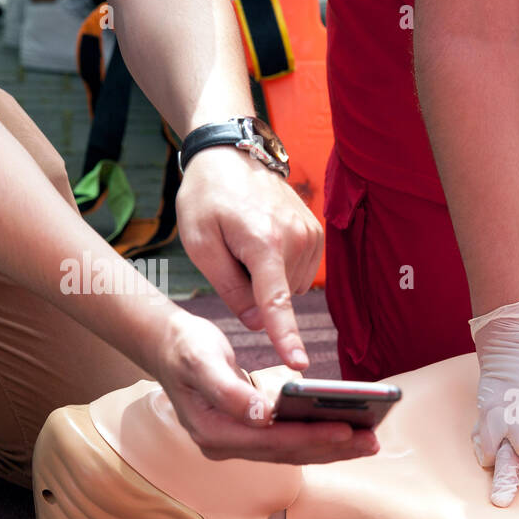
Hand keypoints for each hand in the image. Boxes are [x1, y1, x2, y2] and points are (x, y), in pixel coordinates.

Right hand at [151, 310, 377, 463]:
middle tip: (372, 441)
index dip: (310, 436)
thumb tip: (262, 415)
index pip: (272, 441)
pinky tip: (345, 433)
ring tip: (368, 441)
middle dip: (332, 447)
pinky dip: (318, 439)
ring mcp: (236, 444)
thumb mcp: (201, 360)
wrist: (167, 346)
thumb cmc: (184, 347)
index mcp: (213, 432)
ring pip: (292, 452)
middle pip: (287, 453)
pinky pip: (289, 443)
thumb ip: (228, 390)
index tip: (346, 430)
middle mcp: (225, 445)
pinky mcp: (248, 436)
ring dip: (331, 448)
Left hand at [175, 145, 323, 370]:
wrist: (233, 153)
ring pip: (289, 287)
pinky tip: (265, 240)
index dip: (286, 336)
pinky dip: (280, 267)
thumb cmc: (208, 196)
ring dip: (268, 277)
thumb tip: (257, 323)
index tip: (300, 365)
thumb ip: (228, 288)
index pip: (276, 301)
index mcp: (264, 243)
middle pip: (276, 296)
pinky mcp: (318, 235)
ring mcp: (312, 237)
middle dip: (253, 288)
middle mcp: (297, 240)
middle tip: (232, 250)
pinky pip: (299, 273)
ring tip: (248, 240)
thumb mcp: (199, 243)